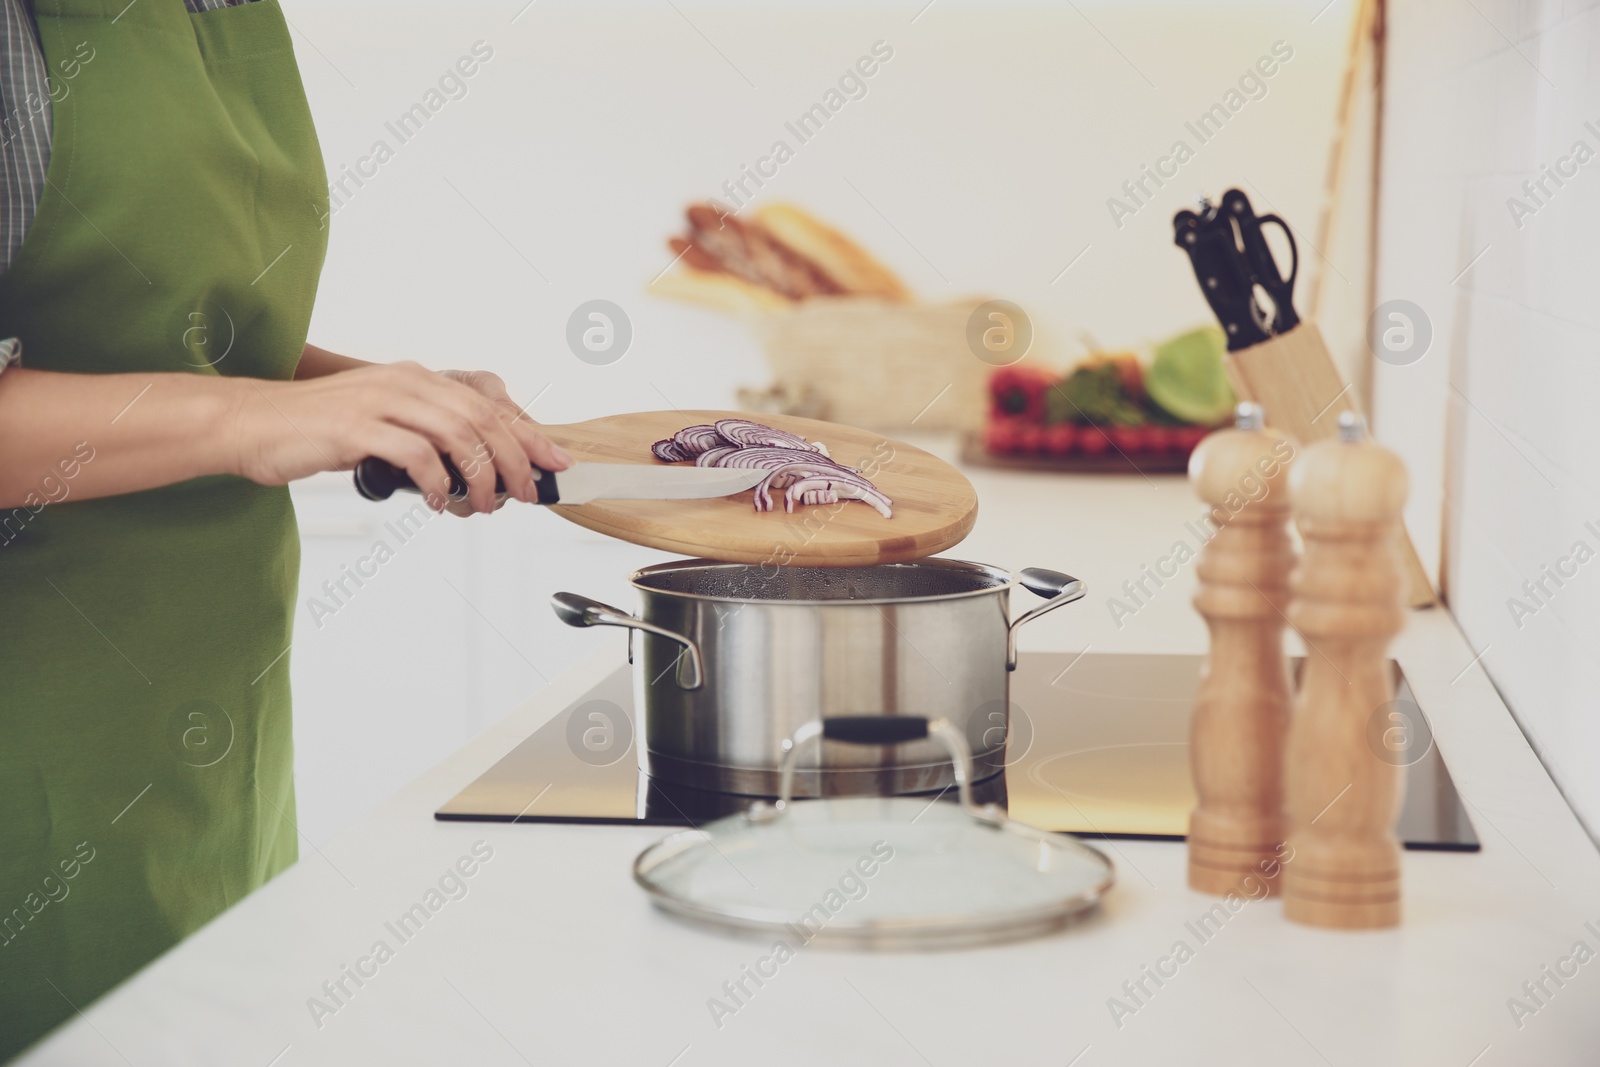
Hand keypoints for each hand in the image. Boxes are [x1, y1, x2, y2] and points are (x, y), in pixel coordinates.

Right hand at [230, 362, 571, 513]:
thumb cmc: (315, 432)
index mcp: (414, 379)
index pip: (487, 403)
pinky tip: (437, 502)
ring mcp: (380, 401)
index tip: (553, 461)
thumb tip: (473, 474)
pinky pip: (415, 454)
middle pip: (482, 418)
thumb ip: (424, 440)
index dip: (527, 433)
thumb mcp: (381, 428)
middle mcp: (403, 382)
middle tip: (525, 492)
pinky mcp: (356, 427)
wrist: (251, 424)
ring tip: (485, 504)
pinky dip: (436, 482)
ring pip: (457, 434)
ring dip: (480, 475)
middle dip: (515, 459)